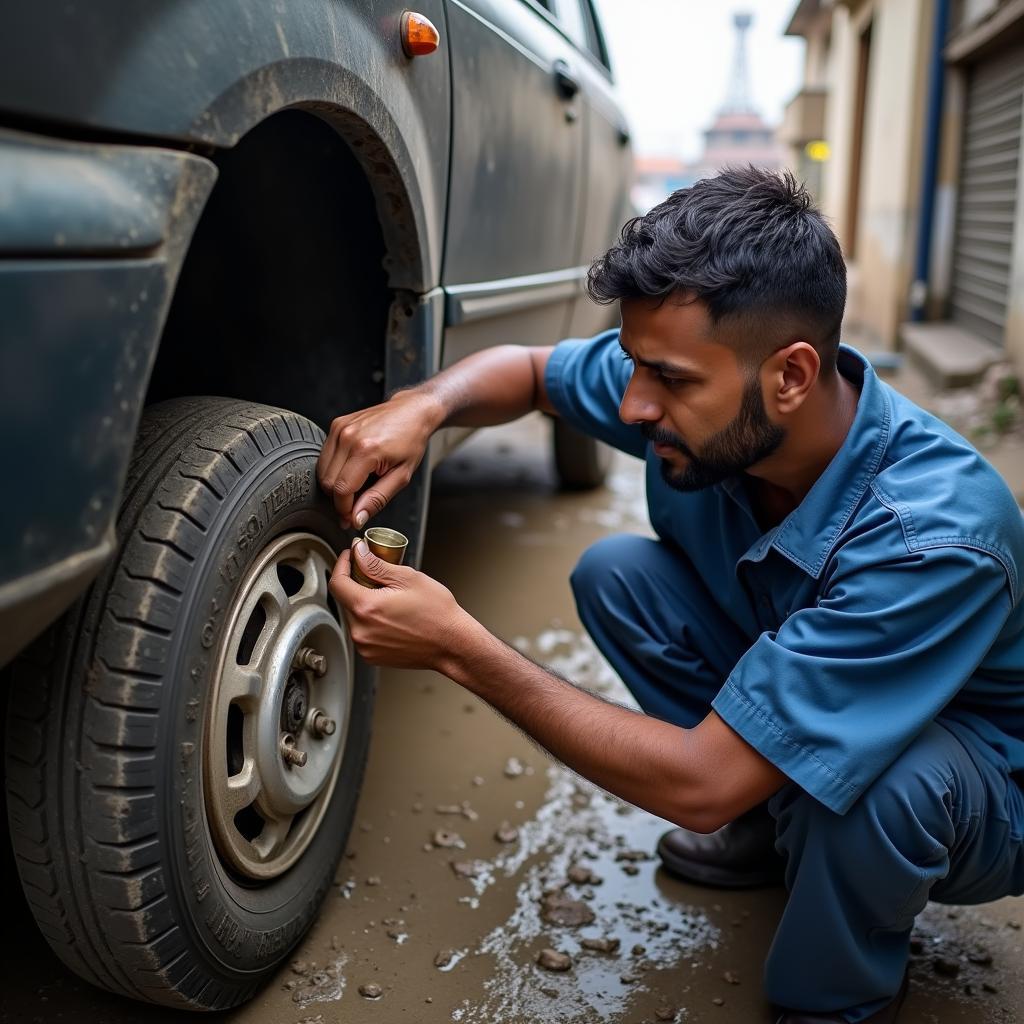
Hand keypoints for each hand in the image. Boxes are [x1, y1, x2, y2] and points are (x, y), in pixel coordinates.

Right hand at [317, 390, 441, 528]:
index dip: (344, 509)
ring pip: (322, 471)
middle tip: (355, 505)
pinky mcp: (336, 425)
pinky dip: (334, 469)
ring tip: (356, 485)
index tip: (351, 518)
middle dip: (339, 499)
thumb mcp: (401, 476)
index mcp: (366, 450)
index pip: (341, 490)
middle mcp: (348, 437)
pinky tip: (352, 469)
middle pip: (328, 482)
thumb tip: (357, 518)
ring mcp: (340, 429)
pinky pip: (325, 457)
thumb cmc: (411, 441)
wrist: (411, 411)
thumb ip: (377, 499)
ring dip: (335, 485)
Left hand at [329, 540, 476, 670]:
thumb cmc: (437, 613)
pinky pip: (363, 632)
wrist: (452, 644)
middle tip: (379, 577)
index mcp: (366, 608)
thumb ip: (376, 564)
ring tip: (390, 599)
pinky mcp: (372, 656)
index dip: (342, 565)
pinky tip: (392, 617)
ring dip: (364, 603)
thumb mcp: (407, 578)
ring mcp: (365, 646)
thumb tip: (358, 552)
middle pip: (345, 599)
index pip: (337, 582)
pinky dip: (371, 621)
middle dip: (357, 584)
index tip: (351, 558)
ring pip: (354, 616)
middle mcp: (361, 631)